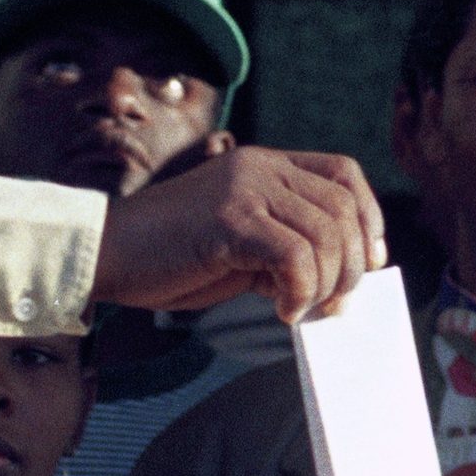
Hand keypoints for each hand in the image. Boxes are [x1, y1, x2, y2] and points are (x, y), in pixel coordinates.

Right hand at [89, 145, 386, 322]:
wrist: (106, 254)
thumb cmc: (168, 256)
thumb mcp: (237, 243)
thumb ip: (282, 246)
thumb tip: (336, 280)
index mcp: (264, 165)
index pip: (344, 174)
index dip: (368, 217)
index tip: (370, 261)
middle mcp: (259, 168)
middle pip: (342, 208)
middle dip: (352, 264)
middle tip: (334, 303)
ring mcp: (243, 189)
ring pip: (324, 235)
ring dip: (325, 284)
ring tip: (302, 309)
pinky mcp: (229, 220)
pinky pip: (294, 256)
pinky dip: (299, 291)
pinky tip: (281, 310)